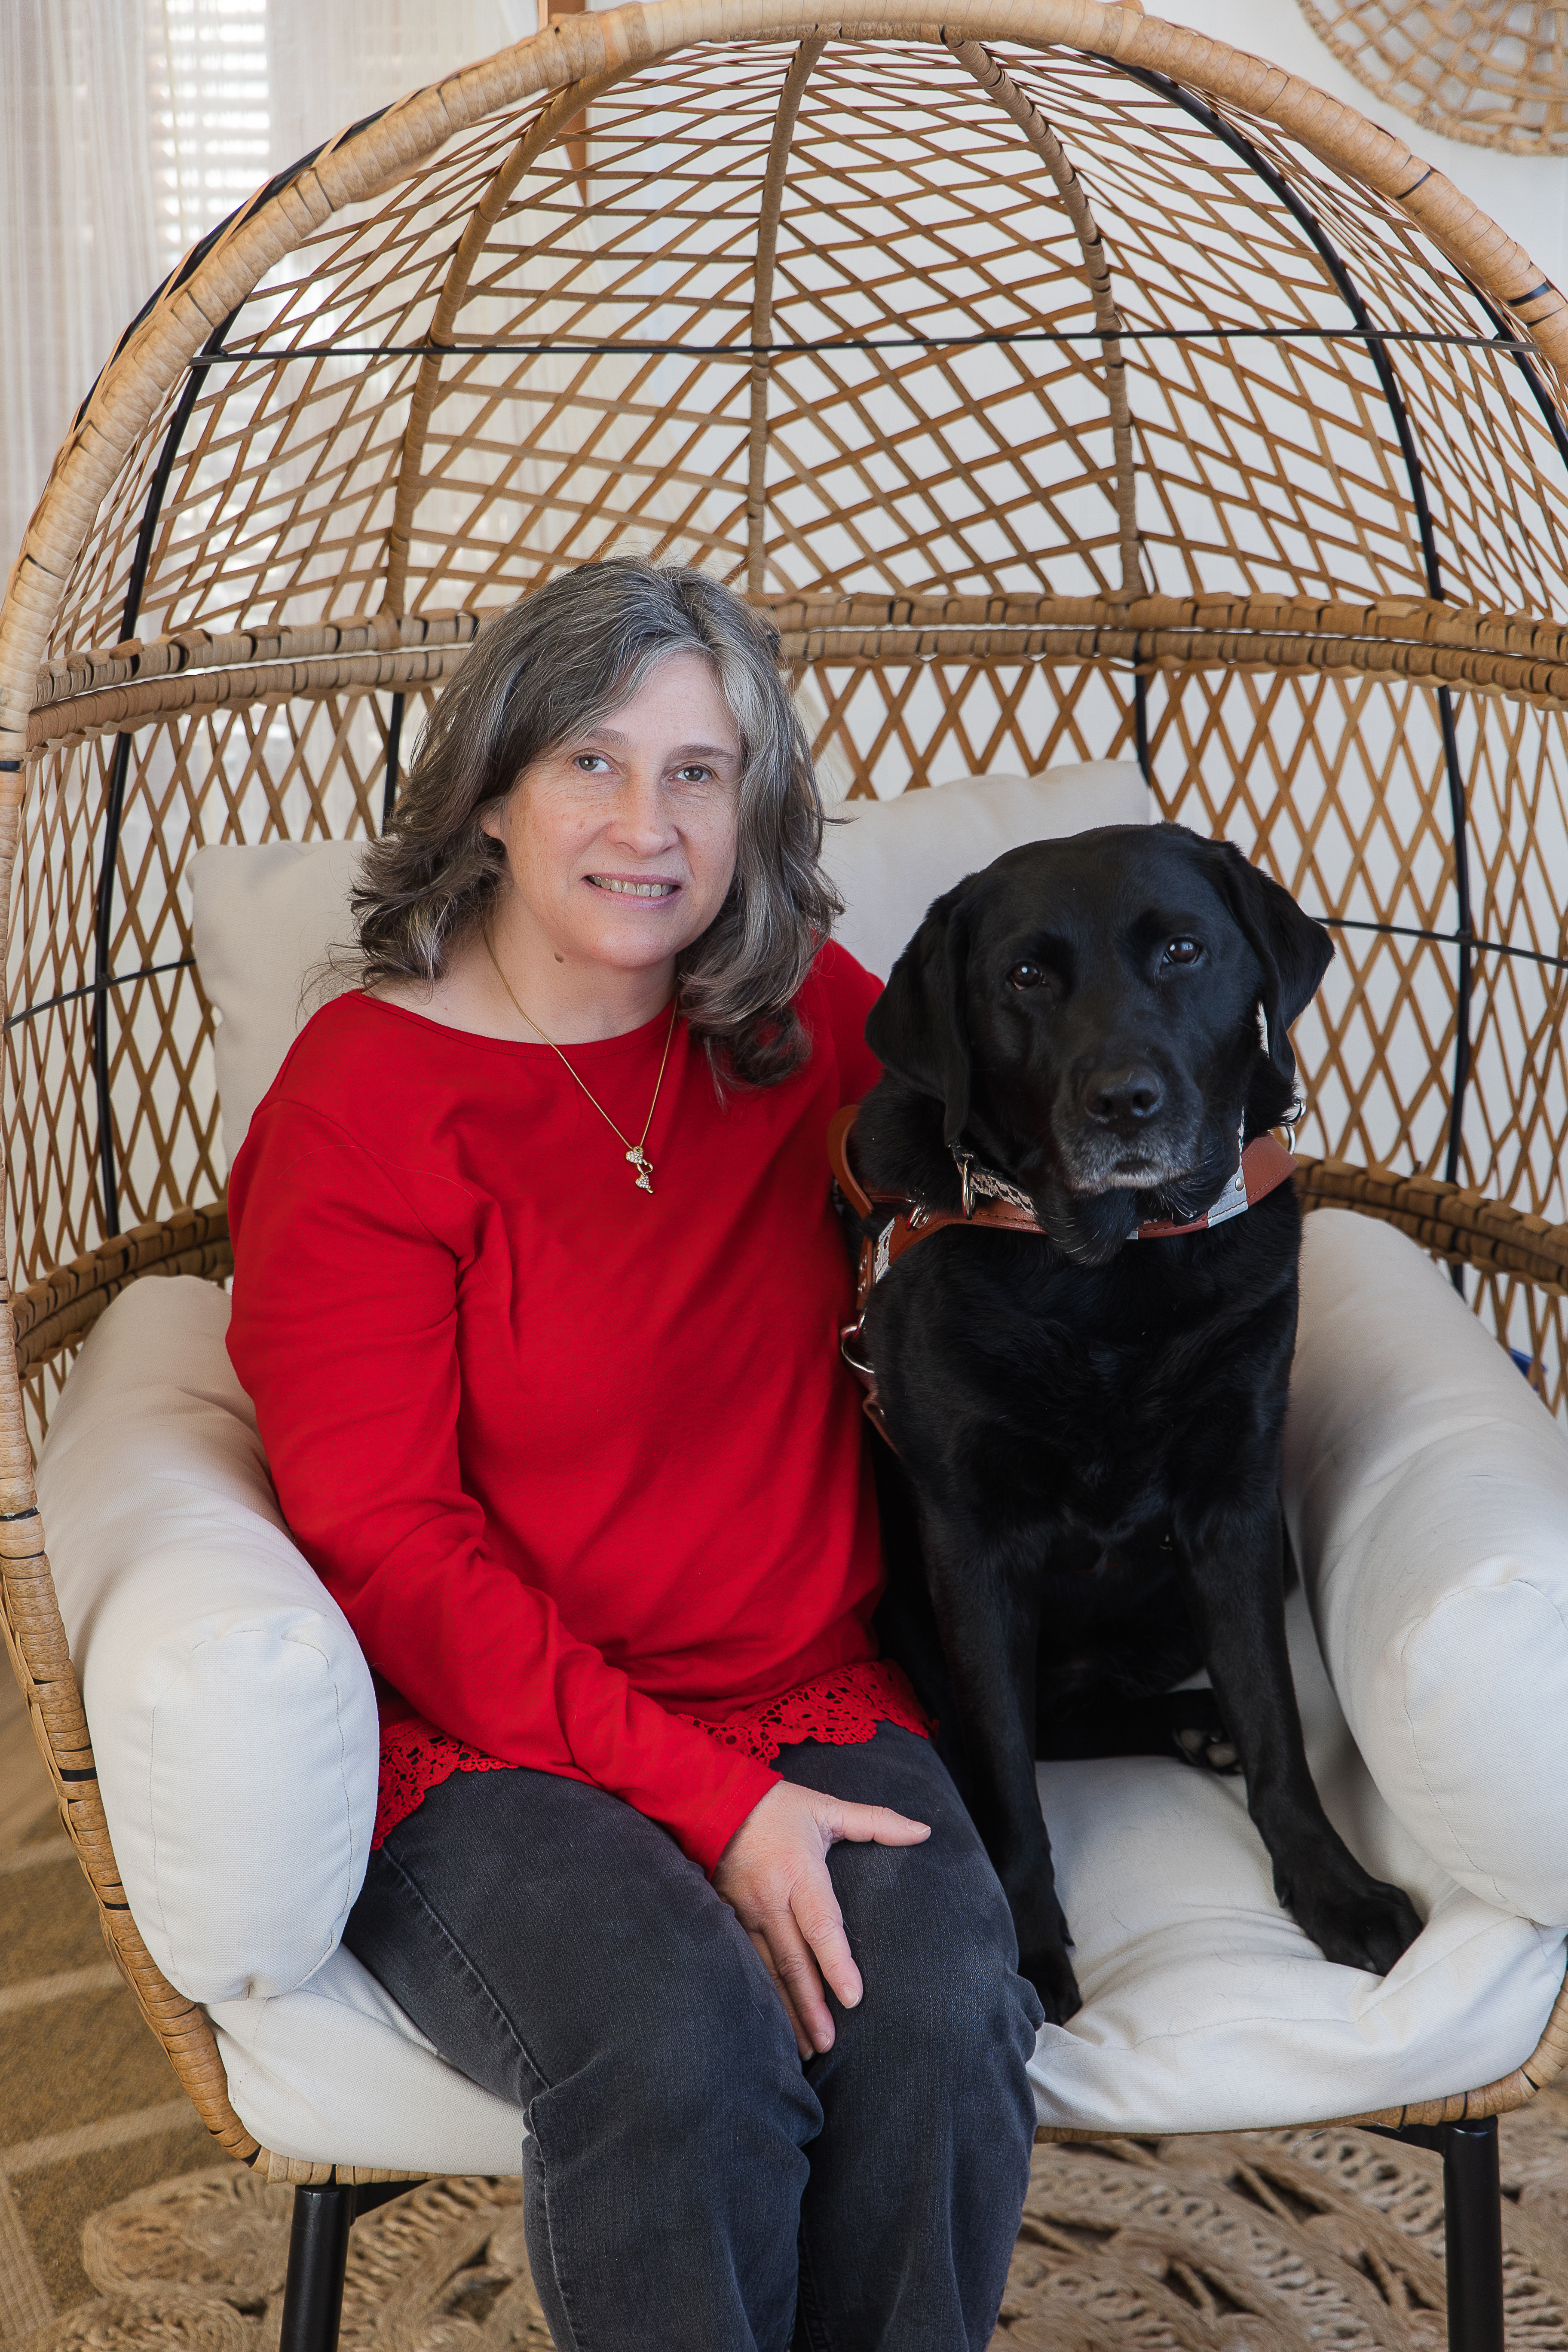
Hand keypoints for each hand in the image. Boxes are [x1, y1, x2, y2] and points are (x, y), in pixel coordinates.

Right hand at [712, 1779, 929, 2058]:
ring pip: (769, 1971)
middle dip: (811, 2005)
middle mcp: (771, 1898)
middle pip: (795, 1960)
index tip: (853, 1998)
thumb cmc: (780, 1806)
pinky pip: (746, 1964)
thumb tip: (924, 1831)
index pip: (822, 1925)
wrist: (713, 1800)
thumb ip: (877, 1821)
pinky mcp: (727, 1919)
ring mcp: (745, 1912)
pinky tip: (771, 2022)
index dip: (837, 1963)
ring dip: (787, 2010)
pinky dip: (761, 1995)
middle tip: (829, 2044)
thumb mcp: (827, 1809)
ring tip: (806, 2047)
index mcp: (799, 1871)